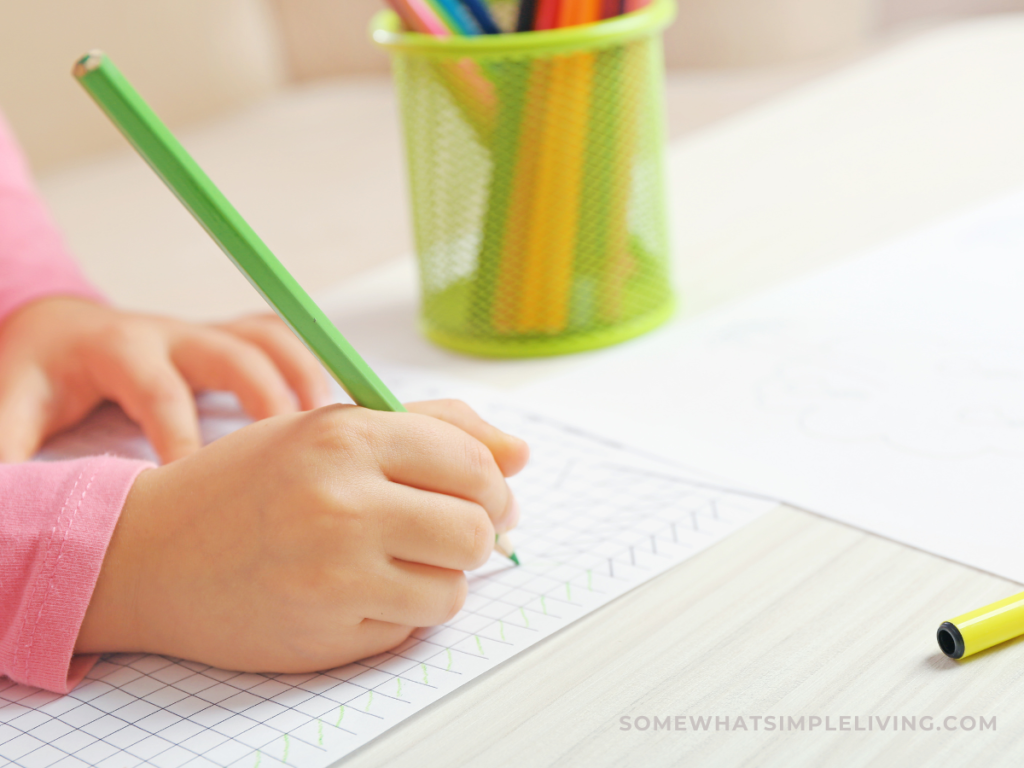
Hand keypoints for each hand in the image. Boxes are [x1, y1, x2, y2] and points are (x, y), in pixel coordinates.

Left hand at [0, 297, 329, 462]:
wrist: (53, 332)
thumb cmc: (33, 379)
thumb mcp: (10, 410)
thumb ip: (12, 453)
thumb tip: (20, 510)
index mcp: (116, 350)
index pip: (161, 395)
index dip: (184, 444)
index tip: (199, 493)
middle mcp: (168, 335)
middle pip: (234, 355)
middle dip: (267, 405)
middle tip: (291, 463)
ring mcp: (202, 334)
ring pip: (267, 339)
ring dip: (304, 379)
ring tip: (331, 433)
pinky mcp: (222, 342)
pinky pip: (277, 343)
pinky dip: (307, 369)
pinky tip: (327, 416)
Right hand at [75, 399, 529, 671]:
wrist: (151, 554)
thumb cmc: (248, 484)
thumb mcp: (331, 428)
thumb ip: (432, 427)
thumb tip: (521, 454)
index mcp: (347, 437)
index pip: (474, 463)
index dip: (491, 483)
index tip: (482, 494)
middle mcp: (344, 504)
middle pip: (476, 530)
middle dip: (476, 533)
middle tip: (449, 529)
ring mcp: (335, 576)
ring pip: (453, 589)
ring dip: (437, 578)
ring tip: (392, 560)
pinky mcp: (327, 635)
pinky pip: (411, 627)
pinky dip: (400, 611)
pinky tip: (355, 591)